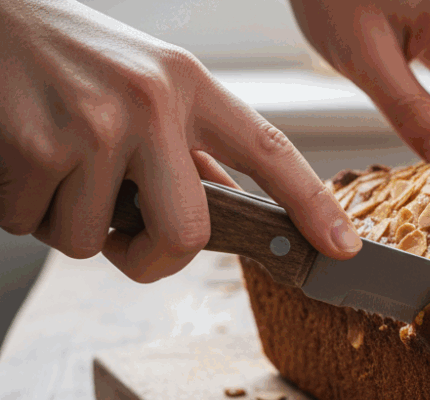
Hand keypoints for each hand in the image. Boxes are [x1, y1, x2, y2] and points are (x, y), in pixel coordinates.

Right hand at [0, 0, 361, 283]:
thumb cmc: (71, 57)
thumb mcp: (148, 84)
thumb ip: (187, 143)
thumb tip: (221, 202)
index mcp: (190, 87)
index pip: (269, 150)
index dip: (313, 204)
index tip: (343, 248)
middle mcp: (152, 103)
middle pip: (187, 236)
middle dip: (153, 260)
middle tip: (125, 241)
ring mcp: (95, 125)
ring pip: (95, 241)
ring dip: (68, 221)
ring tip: (53, 163)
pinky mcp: (35, 146)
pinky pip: (36, 226)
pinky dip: (22, 208)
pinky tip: (18, 158)